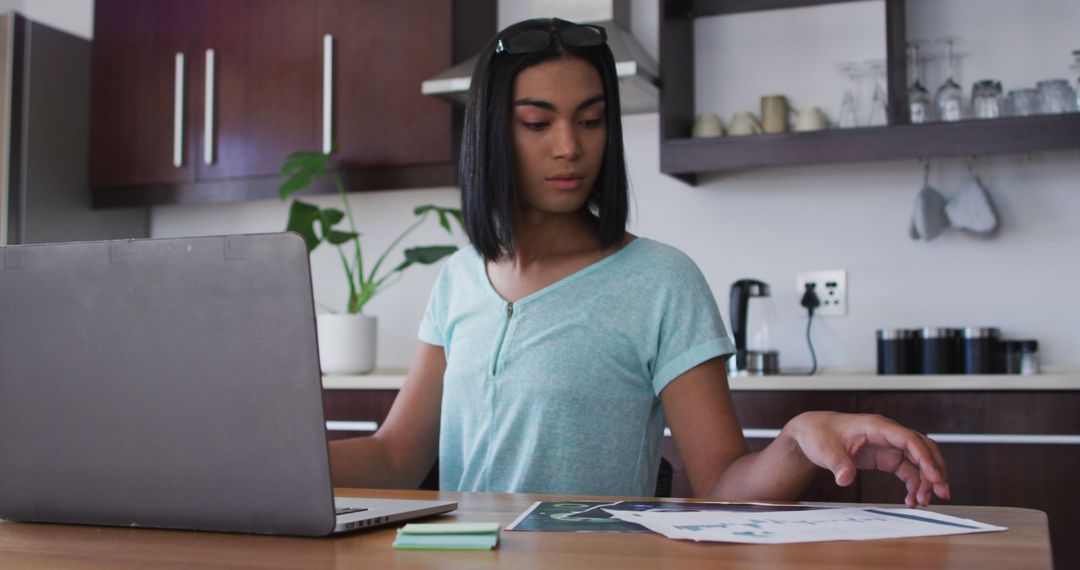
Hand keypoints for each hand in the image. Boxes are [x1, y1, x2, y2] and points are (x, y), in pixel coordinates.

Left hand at [783, 411, 949, 507]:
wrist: (811, 434)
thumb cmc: (819, 434)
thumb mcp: (825, 450)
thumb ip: (838, 464)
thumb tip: (845, 479)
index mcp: (877, 427)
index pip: (910, 440)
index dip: (925, 458)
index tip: (935, 478)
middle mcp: (888, 435)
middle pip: (923, 448)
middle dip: (936, 470)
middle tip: (942, 493)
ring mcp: (889, 446)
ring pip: (919, 461)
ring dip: (926, 481)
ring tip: (924, 502)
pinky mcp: (886, 458)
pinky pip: (908, 471)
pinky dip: (914, 485)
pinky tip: (911, 500)